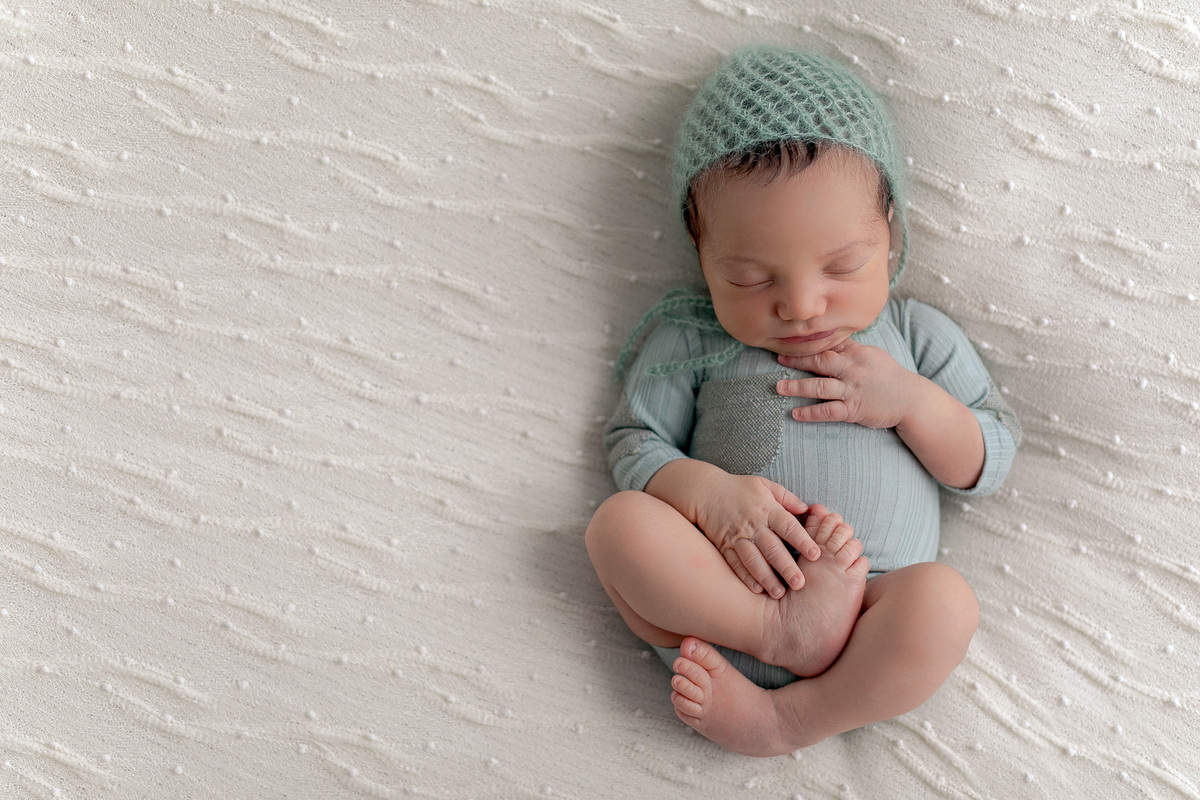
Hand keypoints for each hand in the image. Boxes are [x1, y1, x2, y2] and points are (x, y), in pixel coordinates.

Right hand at [693, 472, 820, 597]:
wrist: (706, 492)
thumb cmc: (739, 489)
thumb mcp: (765, 485)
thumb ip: (787, 497)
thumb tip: (806, 509)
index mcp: (767, 509)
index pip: (787, 526)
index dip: (802, 540)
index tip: (815, 555)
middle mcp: (753, 525)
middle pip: (772, 548)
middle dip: (786, 567)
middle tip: (800, 583)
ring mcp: (737, 537)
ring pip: (753, 559)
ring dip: (766, 577)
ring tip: (779, 593)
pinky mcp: (725, 546)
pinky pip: (735, 563)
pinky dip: (745, 577)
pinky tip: (756, 589)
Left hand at [775, 339, 919, 428]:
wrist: (912, 399)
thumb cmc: (890, 377)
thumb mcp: (872, 356)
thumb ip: (850, 349)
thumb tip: (830, 342)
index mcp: (856, 353)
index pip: (829, 344)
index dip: (809, 343)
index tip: (790, 340)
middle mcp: (852, 369)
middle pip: (821, 361)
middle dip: (798, 360)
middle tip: (778, 358)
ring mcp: (852, 390)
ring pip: (820, 386)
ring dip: (797, 386)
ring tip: (779, 387)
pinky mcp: (854, 409)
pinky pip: (828, 411)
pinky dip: (811, 413)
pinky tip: (795, 414)